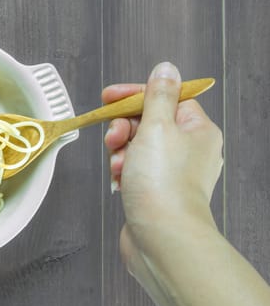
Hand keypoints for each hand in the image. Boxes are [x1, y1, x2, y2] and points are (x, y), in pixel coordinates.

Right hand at [103, 62, 222, 256]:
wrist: (161, 236)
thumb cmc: (162, 183)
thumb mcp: (157, 126)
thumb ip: (158, 95)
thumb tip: (166, 69)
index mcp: (197, 130)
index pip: (166, 98)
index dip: (135, 95)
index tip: (109, 97)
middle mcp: (189, 150)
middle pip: (148, 123)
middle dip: (124, 129)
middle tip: (114, 139)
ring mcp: (172, 173)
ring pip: (137, 148)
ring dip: (120, 153)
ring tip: (118, 167)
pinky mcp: (156, 192)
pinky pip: (134, 171)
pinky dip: (122, 172)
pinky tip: (119, 182)